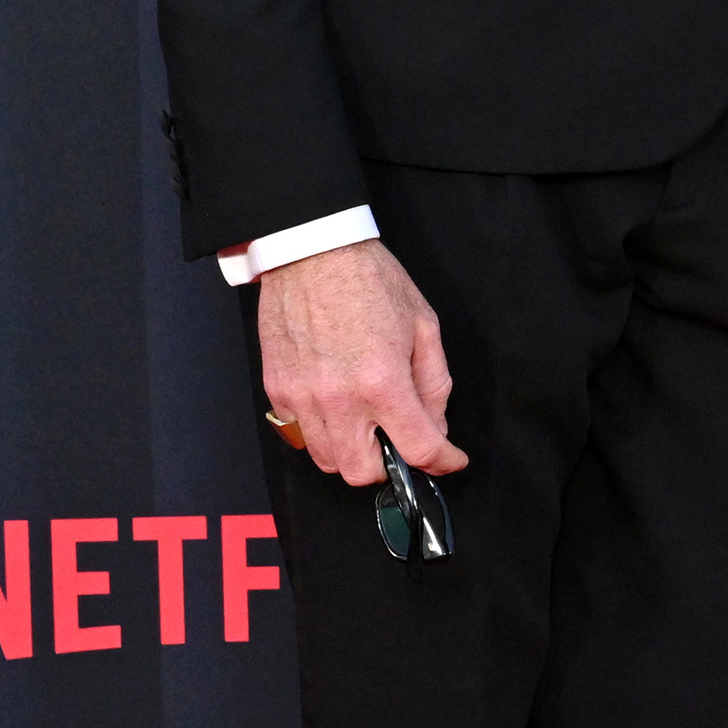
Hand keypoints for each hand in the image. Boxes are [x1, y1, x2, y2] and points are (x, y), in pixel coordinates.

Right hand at [257, 240, 464, 487]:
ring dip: (353, 452)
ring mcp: (302, 399)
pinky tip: (339, 404)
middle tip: (400, 440)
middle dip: (388, 466)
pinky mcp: (277, 391)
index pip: (417, 448)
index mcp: (382, 382)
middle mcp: (339, 399)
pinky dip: (324, 432)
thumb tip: (436, 424)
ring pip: (327, 461)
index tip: (450, 461)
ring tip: (368, 422)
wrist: (312, 255)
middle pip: (361, 473)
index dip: (442, 461)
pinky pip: (300, 434)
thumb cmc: (372, 282)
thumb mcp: (424, 325)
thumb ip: (434, 382)